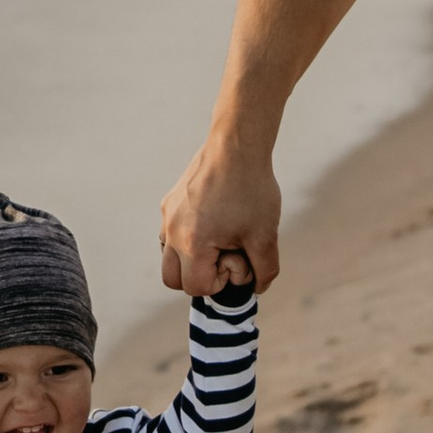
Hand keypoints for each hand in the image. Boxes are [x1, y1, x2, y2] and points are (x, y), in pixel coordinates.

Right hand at [161, 130, 283, 293]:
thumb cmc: (252, 189)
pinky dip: (187, 239)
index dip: (221, 282)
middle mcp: (172, 232)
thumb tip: (257, 287)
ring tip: (218, 239)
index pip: (196, 287)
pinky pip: (170, 234)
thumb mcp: (265, 235)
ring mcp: (167, 216)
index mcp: (192, 244)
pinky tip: (212, 221)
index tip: (238, 258)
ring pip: (168, 256)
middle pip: (172, 280)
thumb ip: (265, 269)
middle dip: (199, 277)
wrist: (236, 146)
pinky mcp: (169, 202)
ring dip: (190, 259)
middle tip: (224, 255)